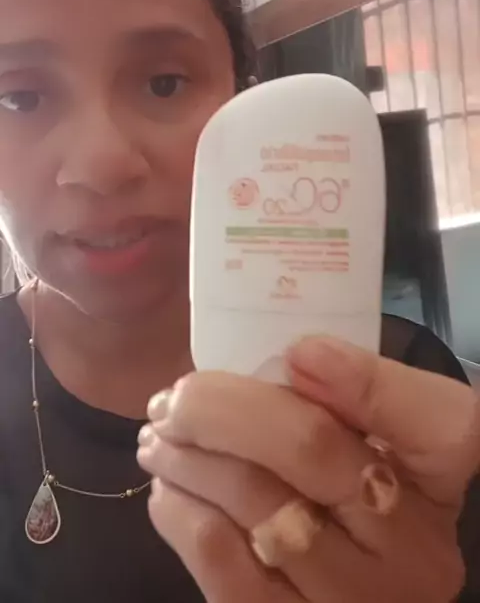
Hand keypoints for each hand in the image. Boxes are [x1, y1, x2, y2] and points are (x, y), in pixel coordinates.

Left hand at [137, 337, 479, 602]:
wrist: (346, 580)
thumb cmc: (351, 481)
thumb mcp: (371, 435)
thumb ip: (347, 395)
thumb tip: (298, 360)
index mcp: (440, 476)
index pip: (437, 422)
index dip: (365, 379)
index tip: (298, 352)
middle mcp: (413, 547)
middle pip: (310, 449)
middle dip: (222, 408)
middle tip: (175, 397)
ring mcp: (356, 598)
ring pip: (254, 502)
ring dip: (187, 458)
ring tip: (159, 437)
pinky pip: (222, 564)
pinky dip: (180, 512)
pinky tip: (170, 489)